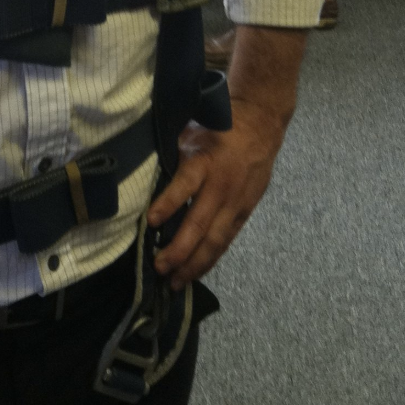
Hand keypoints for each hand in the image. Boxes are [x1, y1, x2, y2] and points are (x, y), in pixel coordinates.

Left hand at [144, 99, 287, 289]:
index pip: (185, 185)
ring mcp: (237, 201)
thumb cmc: (218, 125)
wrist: (262, 122)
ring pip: (216, 239)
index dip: (168, 204)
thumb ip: (172, 156)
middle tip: (160, 268)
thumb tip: (142, 177)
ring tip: (176, 282)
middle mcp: (222, 184)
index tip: (151, 222)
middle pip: (200, 222)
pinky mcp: (246, 210)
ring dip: (195, 263)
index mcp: (205, 160)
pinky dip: (212, 257)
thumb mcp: (191, 130)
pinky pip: (227, 239)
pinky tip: (197, 271)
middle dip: (179, 249)